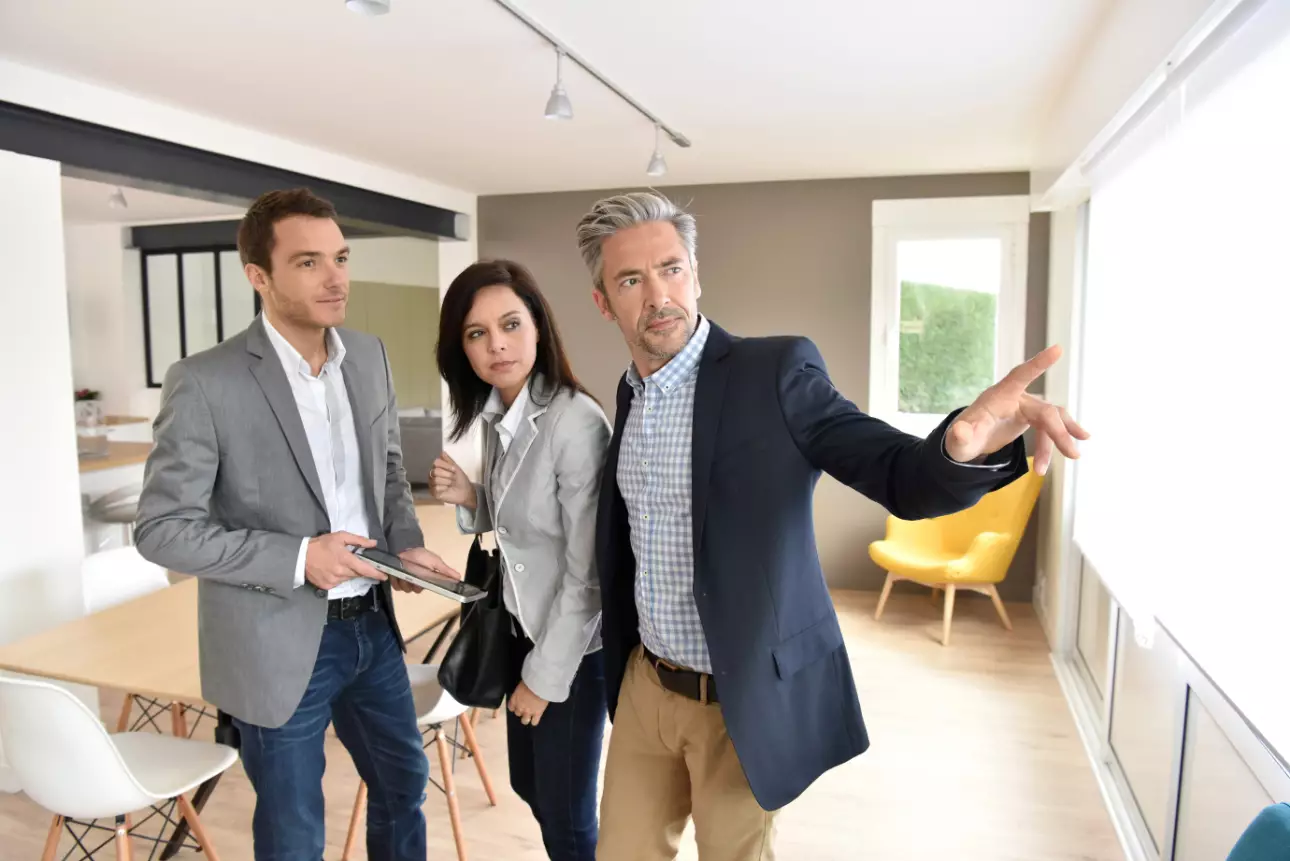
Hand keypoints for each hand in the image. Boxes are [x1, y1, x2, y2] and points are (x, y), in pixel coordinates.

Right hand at [305, 531, 383, 590]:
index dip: (376, 573)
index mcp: (345, 559)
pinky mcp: (327, 586)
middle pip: (358, 574)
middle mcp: (341, 572)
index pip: (365, 569)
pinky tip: (333, 569)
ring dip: (349, 572)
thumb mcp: (340, 537)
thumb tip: (373, 543)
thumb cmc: (321, 544)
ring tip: (341, 563)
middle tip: (356, 562)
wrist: (300, 557)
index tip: (384, 575)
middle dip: (361, 569)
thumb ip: (358, 540)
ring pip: (349, 578)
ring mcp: (334, 581)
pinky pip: (339, 582)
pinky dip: (340, 577)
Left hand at [397, 546, 463, 593]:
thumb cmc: (421, 555)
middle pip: (418, 590)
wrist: (405, 549)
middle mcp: (419, 583)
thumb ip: (446, 571)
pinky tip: (399, 574)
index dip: (431, 588)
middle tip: (414, 574)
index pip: (433, 589)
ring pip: (407, 590)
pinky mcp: (397, 582)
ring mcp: (408, 583)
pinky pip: (397, 588)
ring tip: (405, 572)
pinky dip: (397, 581)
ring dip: (405, 581)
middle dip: (415, 583)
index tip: (427, 583)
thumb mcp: (435, 561)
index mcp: (430, 579)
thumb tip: (459, 577)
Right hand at [430, 452, 475, 508]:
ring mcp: (432, 484)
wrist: (465, 491)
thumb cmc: (461, 480)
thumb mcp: (456, 468)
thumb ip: (449, 460)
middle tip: (453, 479)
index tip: (454, 469)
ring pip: (436, 480)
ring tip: (451, 485)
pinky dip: (444, 489)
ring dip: (447, 482)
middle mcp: (432, 475)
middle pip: (435, 471)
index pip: (436, 462)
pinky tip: (447, 490)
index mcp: (437, 468)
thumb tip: (442, 452)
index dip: (446, 466)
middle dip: (447, 475)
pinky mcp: (433, 492)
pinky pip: (436, 488)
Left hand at [508, 681, 548, 726]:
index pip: (511, 707)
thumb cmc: (531, 680)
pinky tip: (536, 718)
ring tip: (530, 715)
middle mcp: (520, 707)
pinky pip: (534, 722)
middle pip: (517, 713)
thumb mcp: (522, 684)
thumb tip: (522, 690)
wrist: (540, 684)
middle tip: (526, 708)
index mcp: (514, 699)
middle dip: (521, 711)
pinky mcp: (537, 714)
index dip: (514, 706)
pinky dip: (535, 721)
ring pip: (524, 721)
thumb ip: (521, 690)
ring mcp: (528, 712)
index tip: (517, 705)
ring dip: (526, 718)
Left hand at [945, 344, 1089, 475]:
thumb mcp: (958, 442)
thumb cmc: (960, 440)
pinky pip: (1050, 427)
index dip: (1037, 363)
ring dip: (1061, 438)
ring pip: (1051, 420)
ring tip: (1074, 457)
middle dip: (1058, 432)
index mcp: (998, 397)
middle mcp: (1014, 398)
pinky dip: (1060, 438)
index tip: (1057, 349)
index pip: (1019, 376)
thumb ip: (959, 437)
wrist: (965, 444)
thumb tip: (960, 431)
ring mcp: (1024, 407)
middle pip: (1045, 410)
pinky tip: (1075, 446)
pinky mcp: (1030, 417)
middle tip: (1073, 454)